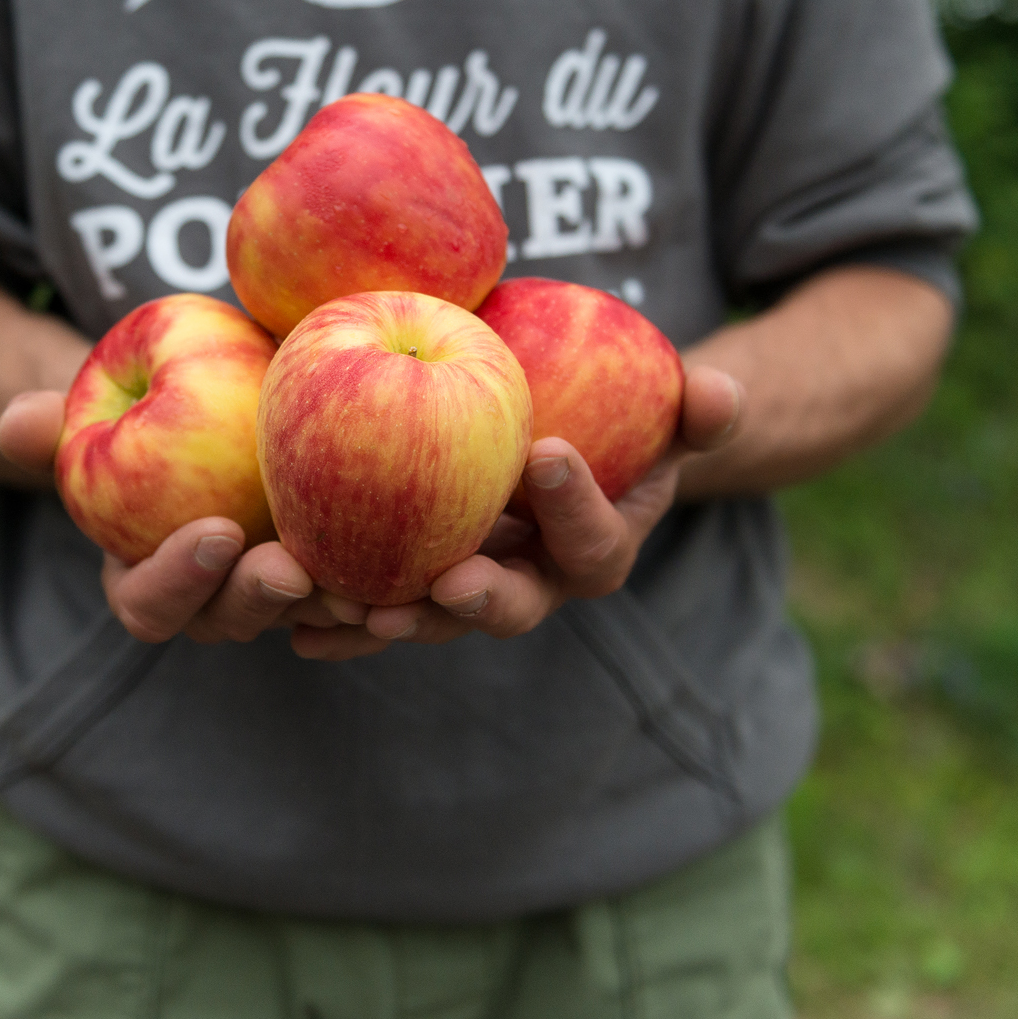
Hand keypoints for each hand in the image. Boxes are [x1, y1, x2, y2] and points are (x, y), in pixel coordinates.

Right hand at [0, 390, 360, 644]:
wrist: (227, 388)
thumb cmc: (153, 398)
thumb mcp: (106, 400)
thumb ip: (59, 418)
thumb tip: (16, 421)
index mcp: (149, 576)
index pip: (149, 604)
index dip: (176, 579)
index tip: (214, 530)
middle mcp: (215, 598)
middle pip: (232, 622)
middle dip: (259, 601)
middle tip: (289, 565)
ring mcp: (282, 592)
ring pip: (307, 621)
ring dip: (332, 609)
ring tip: (362, 583)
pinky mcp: (342, 572)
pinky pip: (370, 596)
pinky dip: (394, 594)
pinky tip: (429, 573)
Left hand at [289, 365, 745, 660]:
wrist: (550, 438)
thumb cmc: (609, 414)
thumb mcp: (658, 403)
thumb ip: (693, 404)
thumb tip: (724, 392)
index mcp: (594, 547)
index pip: (595, 542)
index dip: (578, 507)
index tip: (549, 452)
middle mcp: (533, 584)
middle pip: (515, 607)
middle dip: (483, 600)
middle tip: (452, 581)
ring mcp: (468, 593)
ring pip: (435, 620)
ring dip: (398, 619)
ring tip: (357, 606)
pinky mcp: (407, 588)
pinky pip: (372, 611)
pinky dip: (336, 624)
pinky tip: (293, 626)